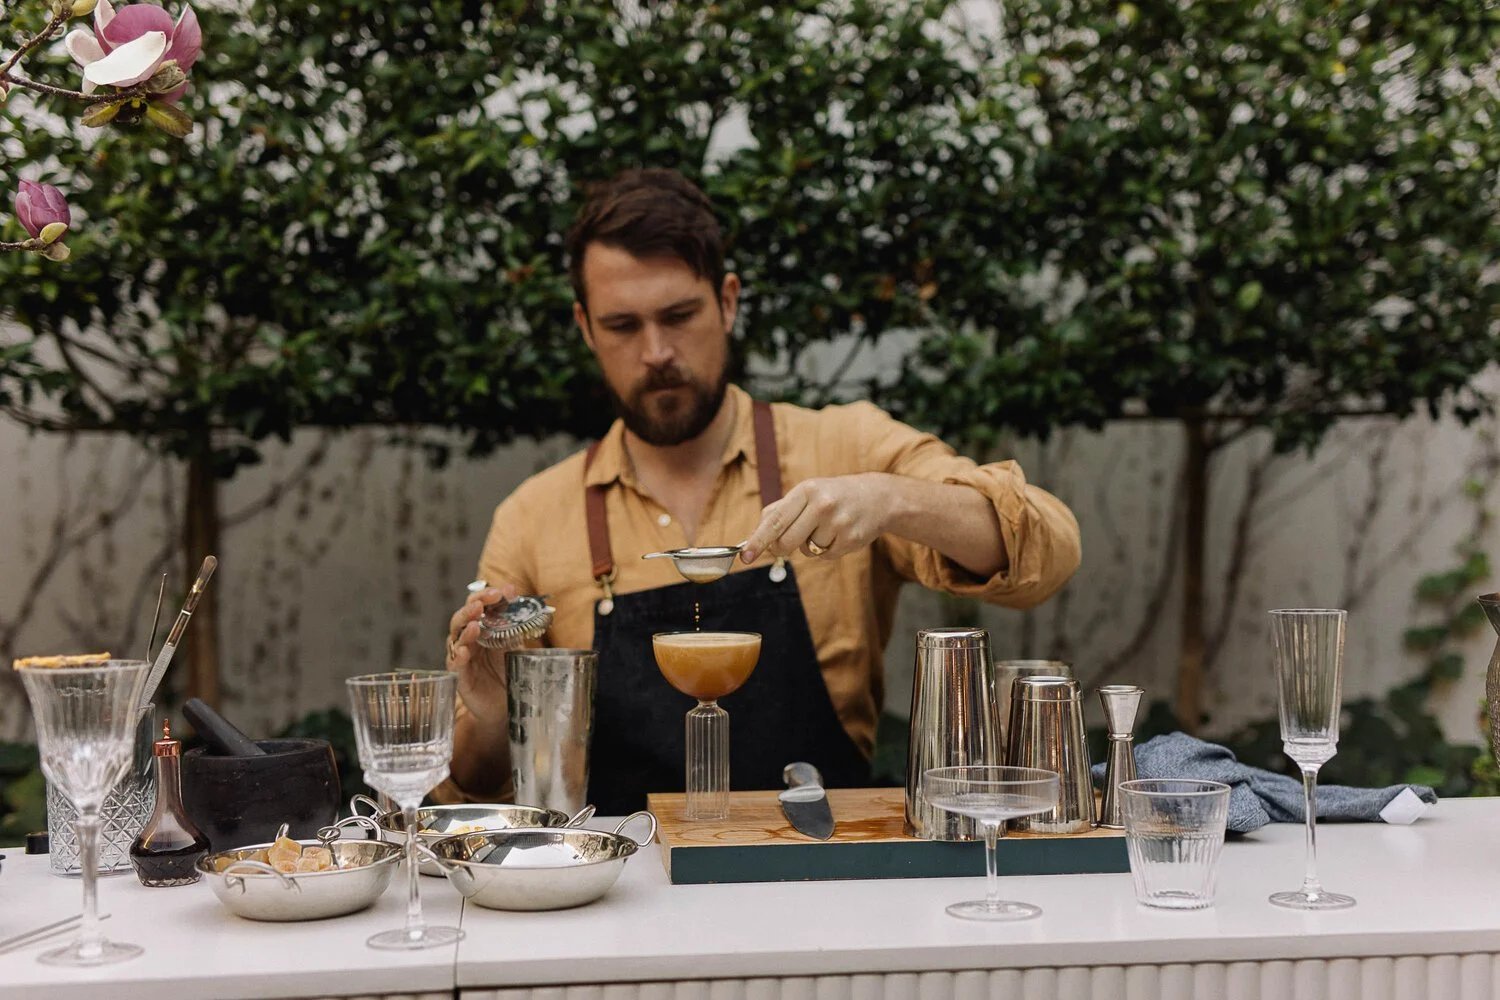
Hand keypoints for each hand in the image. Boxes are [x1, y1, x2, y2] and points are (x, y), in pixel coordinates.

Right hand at [446, 582, 519, 720]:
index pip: (480, 605)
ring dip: (465, 628)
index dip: (489, 595)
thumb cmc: (507, 673)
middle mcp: (469, 640)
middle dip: (473, 606)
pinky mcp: (460, 678)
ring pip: (456, 638)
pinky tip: (465, 651)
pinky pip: (455, 665)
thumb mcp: (515, 648)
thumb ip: (517, 630)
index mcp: (482, 629)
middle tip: (483, 602)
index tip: (507, 591)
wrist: (505, 706)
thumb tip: (528, 608)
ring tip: (475, 623)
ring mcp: (463, 658)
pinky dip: (459, 657)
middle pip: (464, 617)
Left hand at [741, 473, 889, 562]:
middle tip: (787, 543)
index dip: (758, 540)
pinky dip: (826, 550)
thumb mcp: (808, 492)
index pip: (775, 521)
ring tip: (825, 528)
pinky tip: (838, 534)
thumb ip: (780, 510)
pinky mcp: (850, 540)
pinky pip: (825, 556)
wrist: (877, 497)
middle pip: (787, 542)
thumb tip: (758, 533)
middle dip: (782, 547)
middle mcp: (822, 505)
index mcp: (807, 490)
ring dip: (810, 545)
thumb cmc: (834, 495)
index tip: (745, 556)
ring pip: (806, 550)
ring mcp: (838, 523)